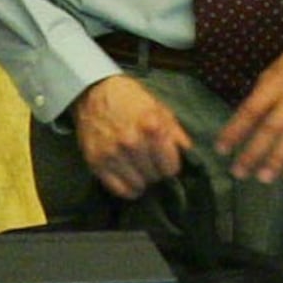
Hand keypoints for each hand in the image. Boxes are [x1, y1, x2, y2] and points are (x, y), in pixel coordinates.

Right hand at [68, 73, 193, 198]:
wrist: (94, 92)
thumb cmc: (130, 100)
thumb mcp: (159, 109)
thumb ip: (176, 133)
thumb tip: (189, 155)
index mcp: (151, 127)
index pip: (170, 168)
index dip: (170, 164)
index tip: (166, 159)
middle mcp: (131, 142)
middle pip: (155, 177)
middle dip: (156, 171)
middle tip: (150, 160)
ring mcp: (111, 154)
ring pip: (138, 185)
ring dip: (142, 179)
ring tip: (138, 166)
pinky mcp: (96, 163)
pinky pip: (119, 190)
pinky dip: (128, 188)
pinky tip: (129, 177)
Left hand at [214, 32, 282, 184]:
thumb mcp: (277, 67)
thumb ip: (262, 91)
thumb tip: (243, 117)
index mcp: (277, 82)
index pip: (251, 110)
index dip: (235, 130)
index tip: (221, 149)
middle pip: (271, 129)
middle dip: (253, 152)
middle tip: (238, 172)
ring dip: (277, 160)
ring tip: (263, 178)